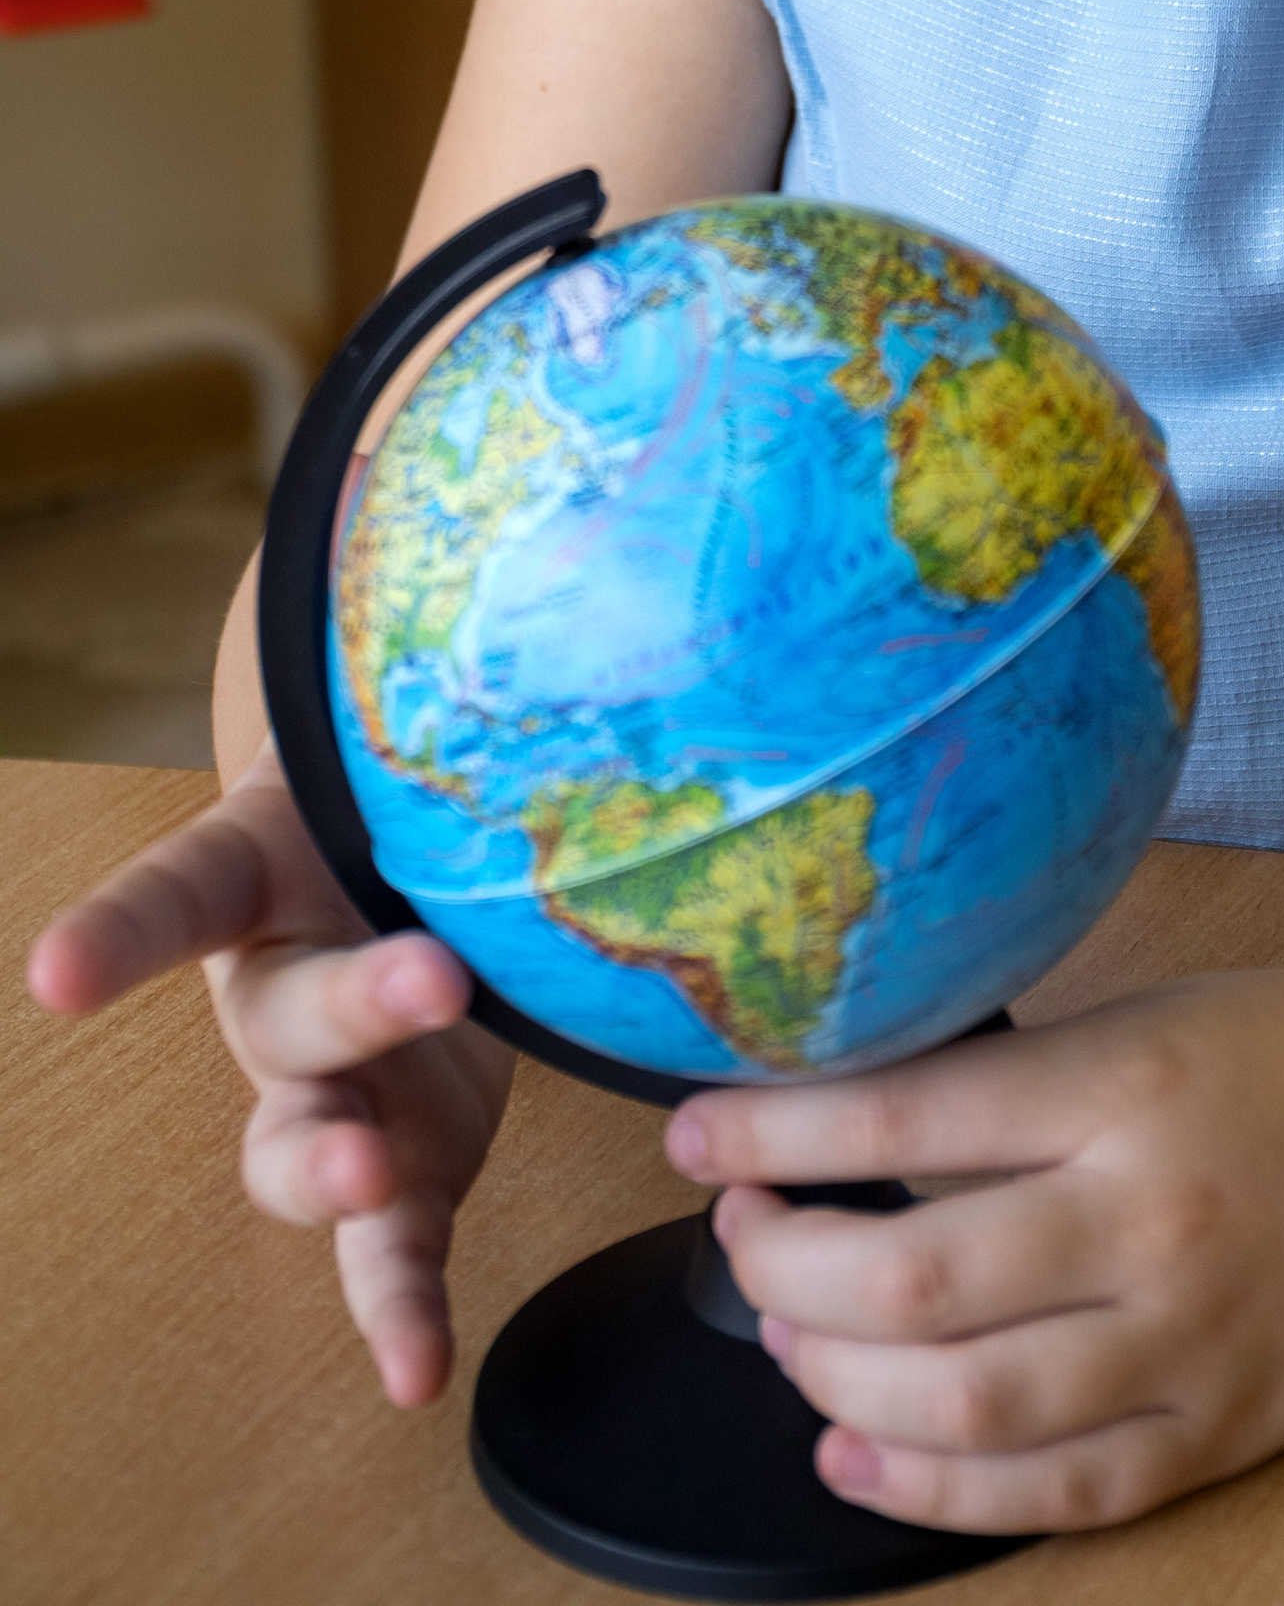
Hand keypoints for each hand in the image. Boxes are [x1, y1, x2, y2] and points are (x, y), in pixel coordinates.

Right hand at [24, 750, 513, 1404]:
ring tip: (375, 1182)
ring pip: (306, 1148)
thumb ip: (450, 707)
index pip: (183, 886)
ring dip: (339, 1177)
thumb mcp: (400, 749)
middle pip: (294, 1009)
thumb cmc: (409, 793)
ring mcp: (330, 1089)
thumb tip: (555, 584)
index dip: (121, 930)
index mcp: (261, 870)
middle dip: (358, 999)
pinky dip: (401, 1306)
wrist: (430, 859)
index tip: (54, 975)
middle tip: (428, 973)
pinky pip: (390, 1244)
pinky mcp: (405, 1160)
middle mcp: (277, 987)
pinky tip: (415, 1373)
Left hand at [669, 966, 1283, 1534]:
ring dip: (831, 1387)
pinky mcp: (1224, 1430)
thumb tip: (850, 1126)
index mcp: (1125, 1082)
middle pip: (902, 1285)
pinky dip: (931, 1492)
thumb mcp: (1154, 1010)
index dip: (767, 1137)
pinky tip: (858, 1457)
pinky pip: (1054, 1494)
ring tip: (790, 1338)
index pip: (898, 1119)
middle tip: (745, 1237)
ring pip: (958, 1406)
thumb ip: (1017, 1077)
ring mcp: (1190, 1338)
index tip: (695, 1138)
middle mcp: (1149, 1216)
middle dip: (779, 1270)